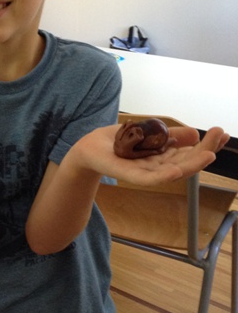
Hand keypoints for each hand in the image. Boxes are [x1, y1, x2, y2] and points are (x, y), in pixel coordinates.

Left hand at [75, 124, 227, 185]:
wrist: (90, 148)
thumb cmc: (118, 141)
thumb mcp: (149, 133)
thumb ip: (170, 136)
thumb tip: (194, 133)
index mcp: (163, 157)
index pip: (190, 153)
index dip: (207, 144)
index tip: (222, 132)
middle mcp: (157, 167)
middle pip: (186, 163)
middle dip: (205, 150)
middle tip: (221, 135)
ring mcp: (144, 173)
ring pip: (172, 171)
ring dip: (192, 164)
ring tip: (209, 154)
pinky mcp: (129, 175)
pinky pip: (148, 179)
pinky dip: (163, 176)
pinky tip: (176, 171)